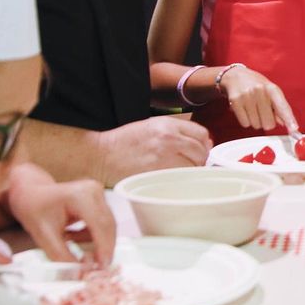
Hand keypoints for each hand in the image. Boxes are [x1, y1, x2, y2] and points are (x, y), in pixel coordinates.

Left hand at [5, 164, 117, 267]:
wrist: (30, 192)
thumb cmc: (33, 210)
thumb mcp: (44, 236)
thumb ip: (63, 256)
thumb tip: (81, 273)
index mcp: (79, 195)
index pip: (99, 224)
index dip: (104, 247)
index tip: (103, 267)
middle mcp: (93, 190)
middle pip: (108, 225)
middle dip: (103, 248)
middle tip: (96, 268)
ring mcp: (98, 192)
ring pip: (108, 225)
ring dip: (96, 242)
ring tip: (70, 243)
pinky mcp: (99, 198)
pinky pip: (103, 222)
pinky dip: (92, 234)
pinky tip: (72, 235)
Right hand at [97, 116, 211, 185]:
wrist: (101, 154)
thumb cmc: (124, 142)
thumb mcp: (152, 126)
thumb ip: (176, 132)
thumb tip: (202, 144)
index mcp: (168, 124)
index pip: (202, 134)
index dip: (203, 144)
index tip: (199, 152)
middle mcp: (168, 138)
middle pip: (201, 151)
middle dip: (199, 160)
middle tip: (189, 165)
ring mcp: (163, 156)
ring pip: (193, 166)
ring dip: (190, 171)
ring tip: (177, 172)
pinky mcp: (157, 172)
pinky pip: (180, 178)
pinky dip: (180, 180)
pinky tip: (170, 179)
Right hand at [219, 65, 298, 133]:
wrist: (235, 75)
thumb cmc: (256, 84)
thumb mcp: (271, 91)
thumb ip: (279, 107)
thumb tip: (285, 123)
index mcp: (272, 89)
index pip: (282, 107)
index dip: (289, 119)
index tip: (294, 129)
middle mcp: (260, 91)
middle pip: (269, 123)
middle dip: (267, 121)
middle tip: (263, 112)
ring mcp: (247, 96)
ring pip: (256, 125)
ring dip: (256, 121)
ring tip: (253, 109)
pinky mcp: (235, 101)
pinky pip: (245, 123)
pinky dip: (246, 121)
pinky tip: (245, 110)